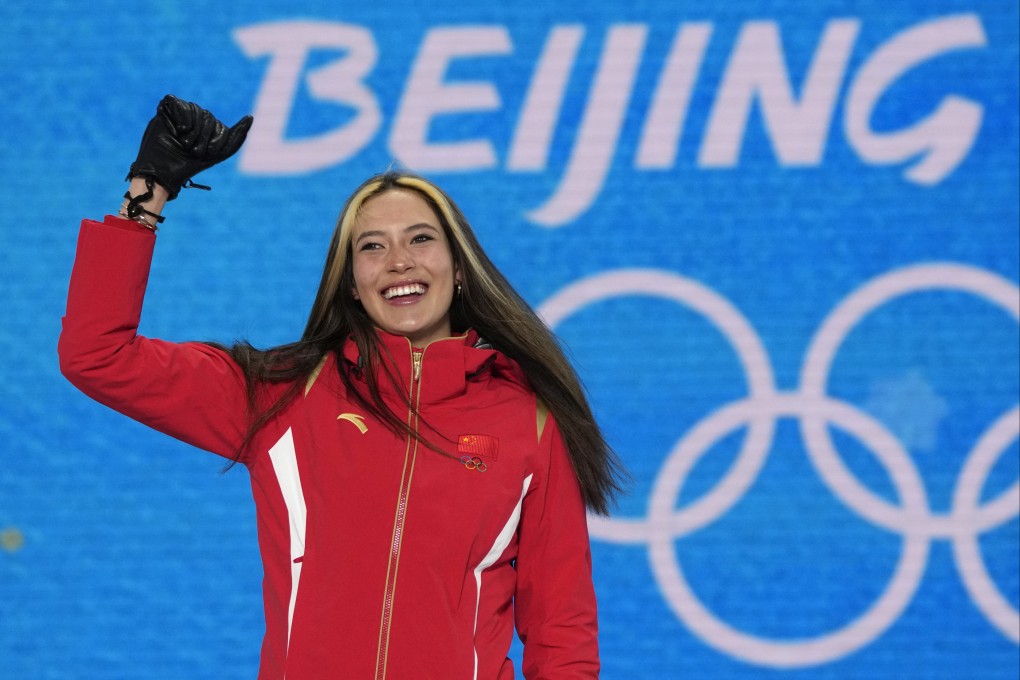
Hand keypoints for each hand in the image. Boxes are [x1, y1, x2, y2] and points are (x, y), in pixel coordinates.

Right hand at [127, 95, 252, 199]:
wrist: (165, 170)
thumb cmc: (191, 164)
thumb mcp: (220, 152)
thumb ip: (237, 136)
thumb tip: (250, 117)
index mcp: (208, 128)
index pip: (219, 126)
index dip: (216, 140)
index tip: (209, 153)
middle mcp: (195, 118)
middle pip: (207, 116)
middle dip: (203, 137)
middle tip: (193, 151)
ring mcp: (180, 113)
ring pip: (193, 109)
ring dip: (192, 130)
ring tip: (184, 143)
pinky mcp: (166, 109)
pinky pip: (176, 102)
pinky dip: (180, 116)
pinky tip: (178, 130)